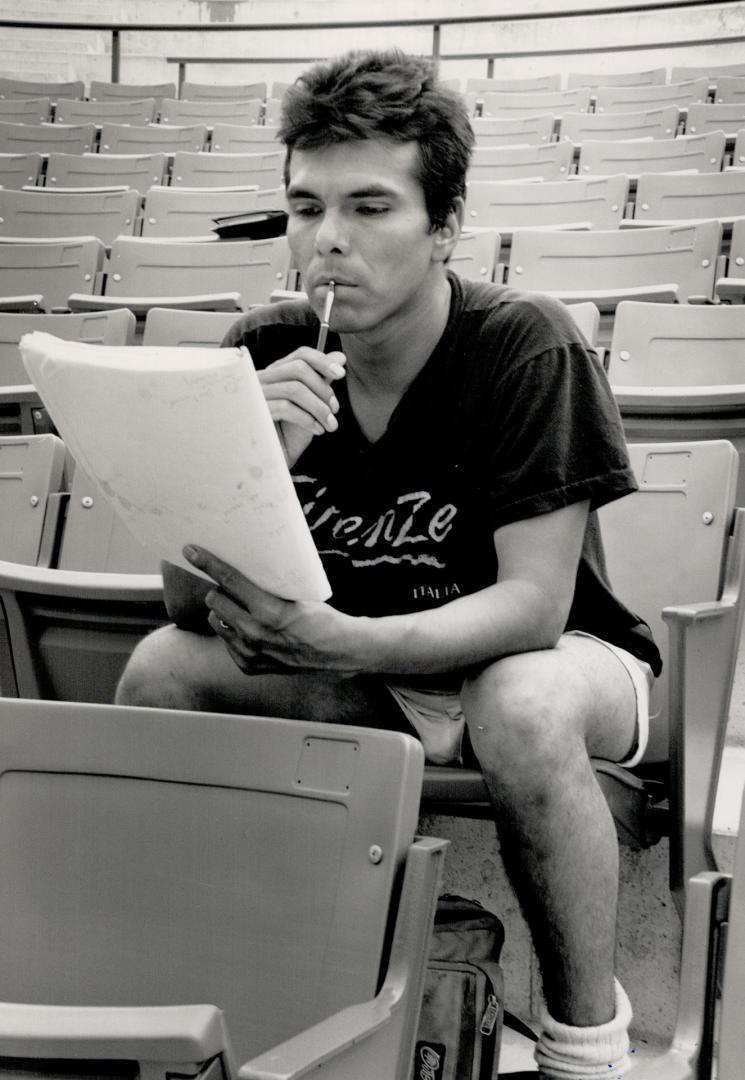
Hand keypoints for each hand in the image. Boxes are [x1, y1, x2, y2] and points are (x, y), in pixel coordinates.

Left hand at [184, 544, 368, 675]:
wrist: (335, 653)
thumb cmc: (321, 619)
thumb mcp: (296, 595)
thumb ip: (266, 587)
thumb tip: (240, 570)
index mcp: (269, 611)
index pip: (229, 581)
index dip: (208, 563)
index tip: (191, 552)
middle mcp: (255, 634)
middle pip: (215, 601)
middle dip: (219, 591)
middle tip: (231, 589)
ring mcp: (249, 653)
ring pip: (216, 622)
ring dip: (224, 613)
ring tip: (243, 611)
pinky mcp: (248, 666)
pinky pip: (227, 642)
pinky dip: (234, 633)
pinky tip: (252, 631)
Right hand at [257, 346, 345, 466]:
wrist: (274, 460)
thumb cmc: (291, 432)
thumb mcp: (311, 404)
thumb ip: (322, 380)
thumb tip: (339, 358)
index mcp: (278, 374)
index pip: (301, 355)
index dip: (323, 361)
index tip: (341, 374)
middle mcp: (263, 379)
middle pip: (298, 368)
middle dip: (323, 388)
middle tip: (335, 409)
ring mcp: (256, 395)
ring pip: (294, 389)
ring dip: (319, 407)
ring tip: (331, 424)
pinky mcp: (255, 412)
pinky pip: (286, 408)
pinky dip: (307, 419)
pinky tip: (317, 430)